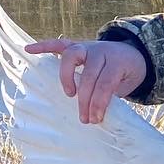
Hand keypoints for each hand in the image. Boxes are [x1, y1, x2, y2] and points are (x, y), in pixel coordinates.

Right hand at [24, 37, 147, 124]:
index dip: (100, 102)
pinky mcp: (77, 46)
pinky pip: (59, 44)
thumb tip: (95, 115)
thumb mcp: (126, 85)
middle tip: (85, 118)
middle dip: (86, 99)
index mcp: (118, 62)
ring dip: (67, 76)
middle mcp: (101, 51)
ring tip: (69, 94)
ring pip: (72, 56)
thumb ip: (111, 95)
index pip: (106, 83)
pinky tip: (29, 50)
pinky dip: (44, 46)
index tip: (96, 119)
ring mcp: (88, 47)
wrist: (134, 54)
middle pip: (90, 74)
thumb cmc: (127, 74)